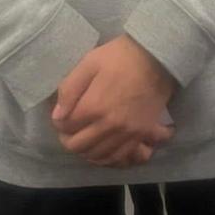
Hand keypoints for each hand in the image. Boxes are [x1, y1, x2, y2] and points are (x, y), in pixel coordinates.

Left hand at [50, 34, 177, 167]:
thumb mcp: (89, 63)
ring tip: (83, 138)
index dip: (59, 122)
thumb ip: (69, 89)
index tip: (60, 116)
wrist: (157, 58)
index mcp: (94, 106)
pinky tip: (100, 149)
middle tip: (68, 129)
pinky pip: (118, 157)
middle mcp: (109, 125)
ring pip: (97, 156)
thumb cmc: (120, 56)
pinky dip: (105, 158)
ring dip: (85, 150)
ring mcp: (127, 133)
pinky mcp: (140, 135)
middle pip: (79, 146)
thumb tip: (57, 115)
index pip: (66, 126)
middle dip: (68, 139)